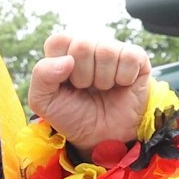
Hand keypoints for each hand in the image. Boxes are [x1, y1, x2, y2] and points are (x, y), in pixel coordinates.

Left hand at [27, 34, 151, 151]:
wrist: (101, 138)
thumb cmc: (72, 115)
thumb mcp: (44, 102)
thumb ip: (41, 76)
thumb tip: (67, 60)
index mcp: (64, 52)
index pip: (58, 41)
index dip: (59, 66)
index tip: (65, 84)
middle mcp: (89, 46)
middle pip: (82, 45)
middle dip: (82, 76)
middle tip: (85, 89)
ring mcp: (113, 50)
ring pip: (106, 51)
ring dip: (103, 79)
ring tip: (103, 89)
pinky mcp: (136, 58)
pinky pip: (130, 57)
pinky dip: (124, 78)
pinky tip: (121, 86)